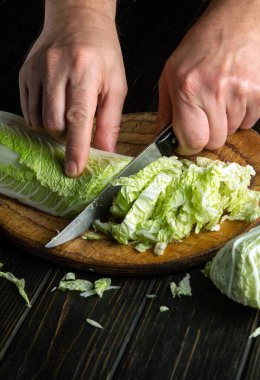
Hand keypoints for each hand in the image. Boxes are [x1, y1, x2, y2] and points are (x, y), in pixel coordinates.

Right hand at [19, 1, 126, 176]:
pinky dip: (41, 118)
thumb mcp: (116, 85)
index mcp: (85, 72)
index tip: (74, 169)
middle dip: (66, 136)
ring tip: (67, 111)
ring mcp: (37, 70)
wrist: (77, 19)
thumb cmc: (102, 52)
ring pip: (39, 120)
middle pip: (55, 124)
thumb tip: (107, 152)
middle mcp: (57, 69)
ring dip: (53, 128)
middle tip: (78, 125)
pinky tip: (54, 106)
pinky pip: (28, 109)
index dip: (76, 148)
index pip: (79, 119)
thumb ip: (110, 121)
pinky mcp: (25, 73)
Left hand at [157, 0, 259, 154]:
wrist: (235, 23)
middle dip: (207, 135)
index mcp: (188, 89)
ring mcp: (240, 93)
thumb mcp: (170, 75)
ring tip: (220, 99)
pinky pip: (249, 123)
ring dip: (224, 123)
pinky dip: (241, 115)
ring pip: (231, 132)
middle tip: (204, 116)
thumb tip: (161, 138)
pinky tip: (233, 96)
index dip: (189, 146)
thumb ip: (165, 111)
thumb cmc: (200, 47)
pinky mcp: (259, 94)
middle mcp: (215, 92)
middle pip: (214, 141)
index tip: (187, 142)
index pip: (193, 141)